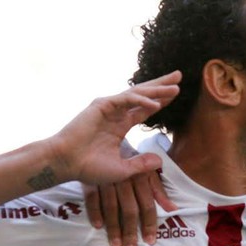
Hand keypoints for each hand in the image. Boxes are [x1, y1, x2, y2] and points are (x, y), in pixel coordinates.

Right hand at [50, 71, 180, 184]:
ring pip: (137, 94)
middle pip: (144, 95)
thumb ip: (141, 165)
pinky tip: (156, 104)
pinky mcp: (101, 106)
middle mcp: (115, 114)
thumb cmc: (89, 168)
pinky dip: (141, 101)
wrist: (67, 164)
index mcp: (120, 125)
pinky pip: (126, 100)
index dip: (160, 101)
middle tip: (179, 76)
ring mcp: (109, 108)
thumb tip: (159, 161)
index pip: (144, 110)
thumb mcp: (122, 170)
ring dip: (157, 90)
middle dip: (162, 86)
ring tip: (175, 86)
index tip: (175, 94)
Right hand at [84, 169, 176, 245]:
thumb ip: (159, 192)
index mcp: (141, 178)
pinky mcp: (90, 181)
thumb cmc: (132, 162)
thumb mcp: (148, 174)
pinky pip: (92, 198)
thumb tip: (173, 209)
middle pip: (129, 210)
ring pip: (111, 207)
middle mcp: (125, 181)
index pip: (147, 205)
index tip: (150, 241)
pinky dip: (95, 212)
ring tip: (116, 245)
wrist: (106, 144)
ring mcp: (107, 181)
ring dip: (113, 228)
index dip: (149, 224)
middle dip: (130, 232)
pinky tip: (98, 226)